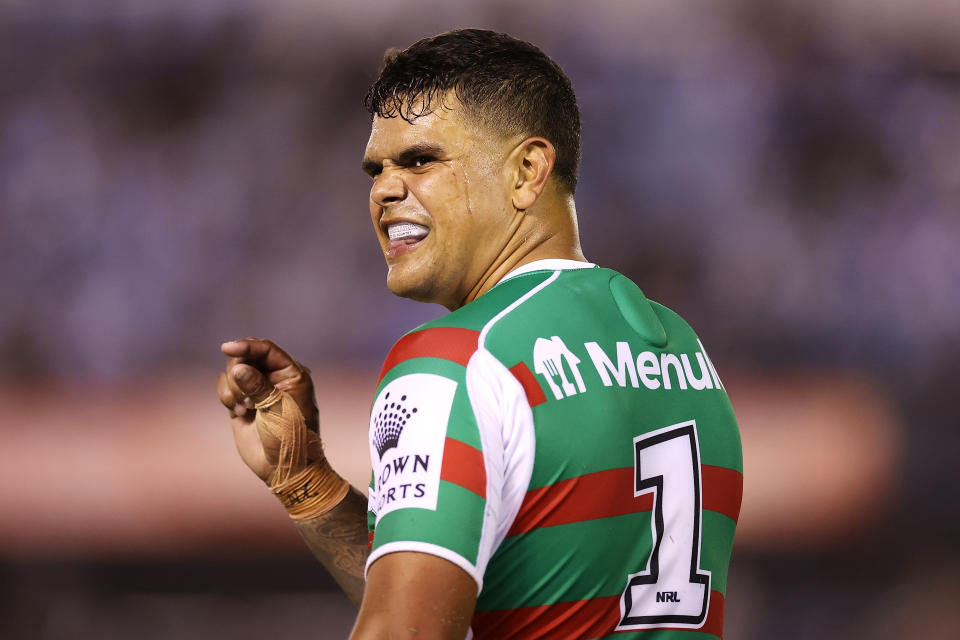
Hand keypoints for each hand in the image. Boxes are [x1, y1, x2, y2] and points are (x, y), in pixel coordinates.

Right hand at [216, 338, 320, 481]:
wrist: (285, 468)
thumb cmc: (291, 437)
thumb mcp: (278, 409)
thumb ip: (258, 386)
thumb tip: (239, 367)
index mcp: (292, 374)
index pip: (267, 350)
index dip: (247, 346)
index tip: (227, 348)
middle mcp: (274, 378)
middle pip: (246, 358)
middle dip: (239, 374)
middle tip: (248, 400)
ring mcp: (257, 390)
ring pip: (233, 372)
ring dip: (233, 389)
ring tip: (246, 409)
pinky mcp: (241, 403)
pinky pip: (225, 387)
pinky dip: (226, 396)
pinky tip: (239, 413)